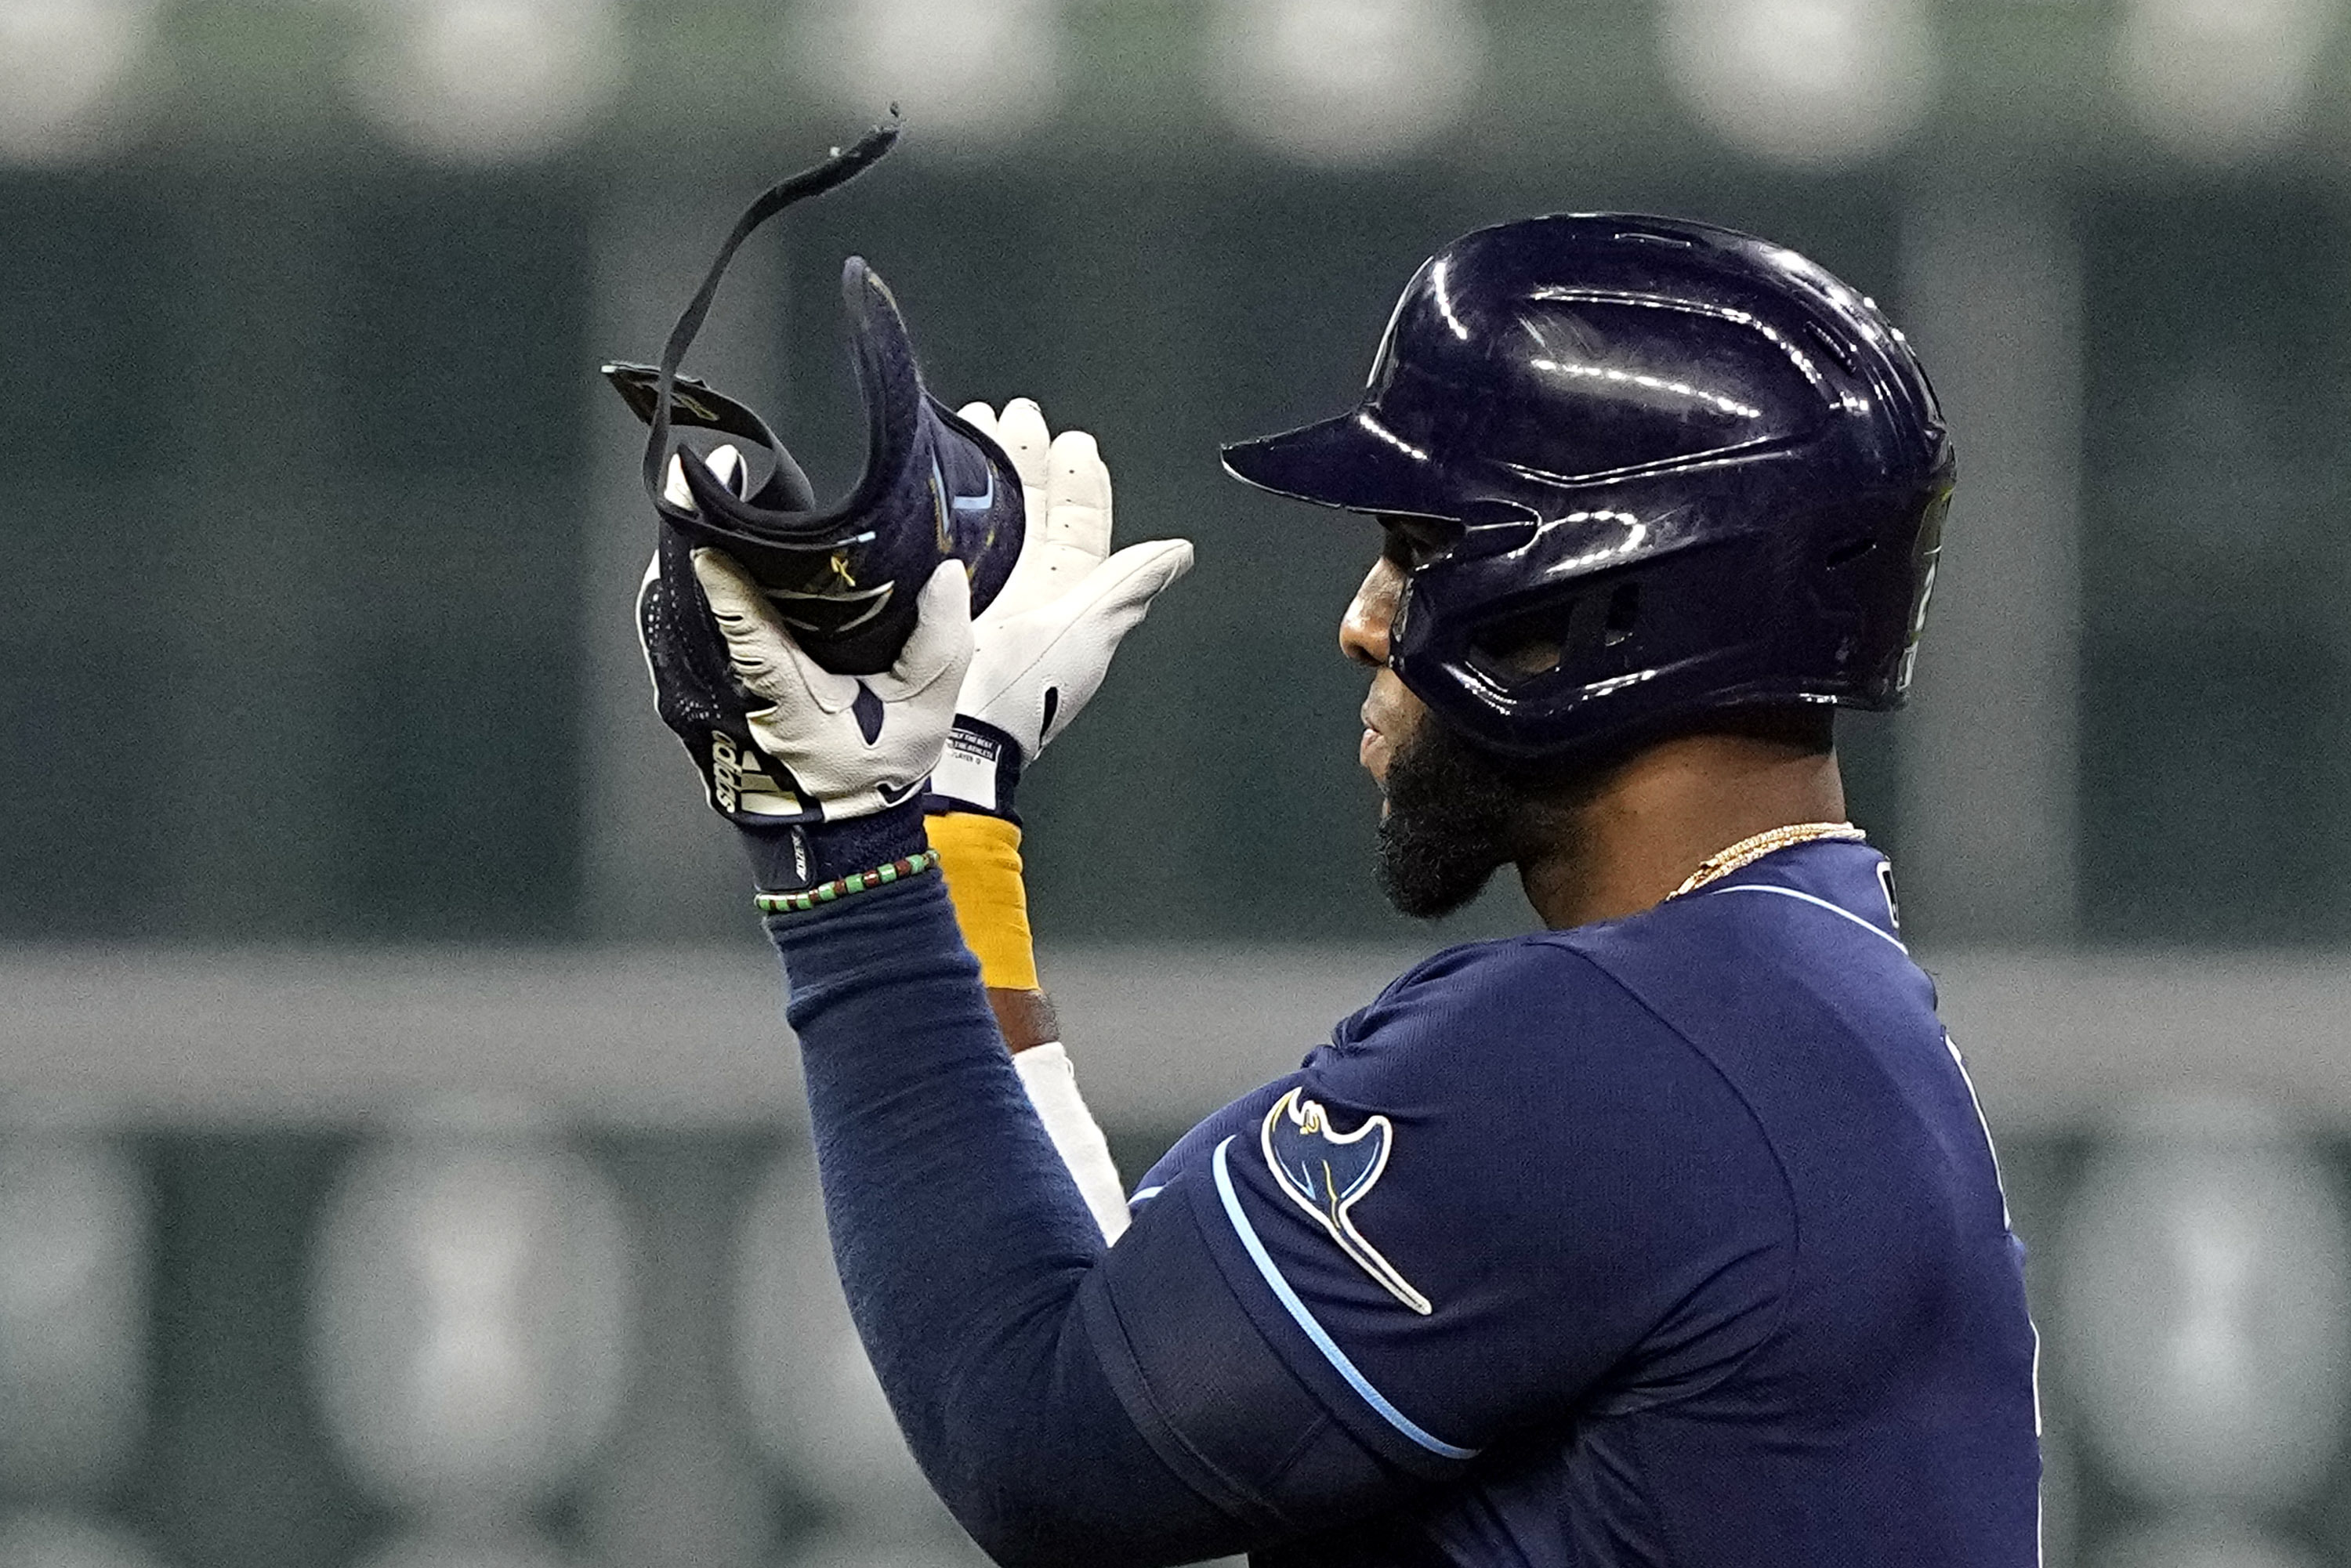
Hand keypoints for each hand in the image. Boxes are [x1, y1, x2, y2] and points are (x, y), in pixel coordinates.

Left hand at [638, 443, 973, 885]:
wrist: (838, 840)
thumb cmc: (877, 775)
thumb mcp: (927, 710)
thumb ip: (941, 641)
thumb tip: (946, 572)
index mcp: (785, 694)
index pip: (743, 625)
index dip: (725, 573)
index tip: (712, 516)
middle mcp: (730, 694)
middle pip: (690, 606)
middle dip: (694, 542)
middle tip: (708, 484)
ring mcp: (703, 700)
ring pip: (674, 619)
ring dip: (684, 567)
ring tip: (707, 511)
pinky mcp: (695, 704)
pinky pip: (677, 638)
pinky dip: (687, 599)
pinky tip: (706, 565)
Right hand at [931, 399, 1193, 814]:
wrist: (954, 735)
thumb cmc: (1023, 695)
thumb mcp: (1088, 632)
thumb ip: (1130, 587)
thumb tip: (1178, 554)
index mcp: (1070, 599)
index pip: (1082, 526)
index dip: (1081, 483)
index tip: (1074, 445)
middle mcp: (1027, 593)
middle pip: (1032, 511)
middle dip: (1027, 461)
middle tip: (1018, 418)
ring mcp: (981, 592)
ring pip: (990, 516)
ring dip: (987, 470)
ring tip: (980, 425)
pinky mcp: (937, 595)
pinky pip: (948, 537)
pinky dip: (947, 500)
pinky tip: (941, 471)